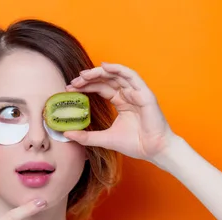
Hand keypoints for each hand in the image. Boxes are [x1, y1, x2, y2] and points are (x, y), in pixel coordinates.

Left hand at [64, 62, 180, 162]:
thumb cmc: (135, 144)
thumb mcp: (105, 139)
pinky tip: (104, 67)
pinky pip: (131, 76)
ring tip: (84, 74)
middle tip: (74, 81)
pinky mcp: (145, 93)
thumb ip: (86, 136)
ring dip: (99, 72)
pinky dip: (118, 69)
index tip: (70, 88)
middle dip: (89, 79)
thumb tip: (67, 133)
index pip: (101, 88)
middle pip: (106, 80)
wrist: (153, 150)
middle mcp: (129, 94)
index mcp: (121, 102)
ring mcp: (137, 92)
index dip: (86, 87)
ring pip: (116, 75)